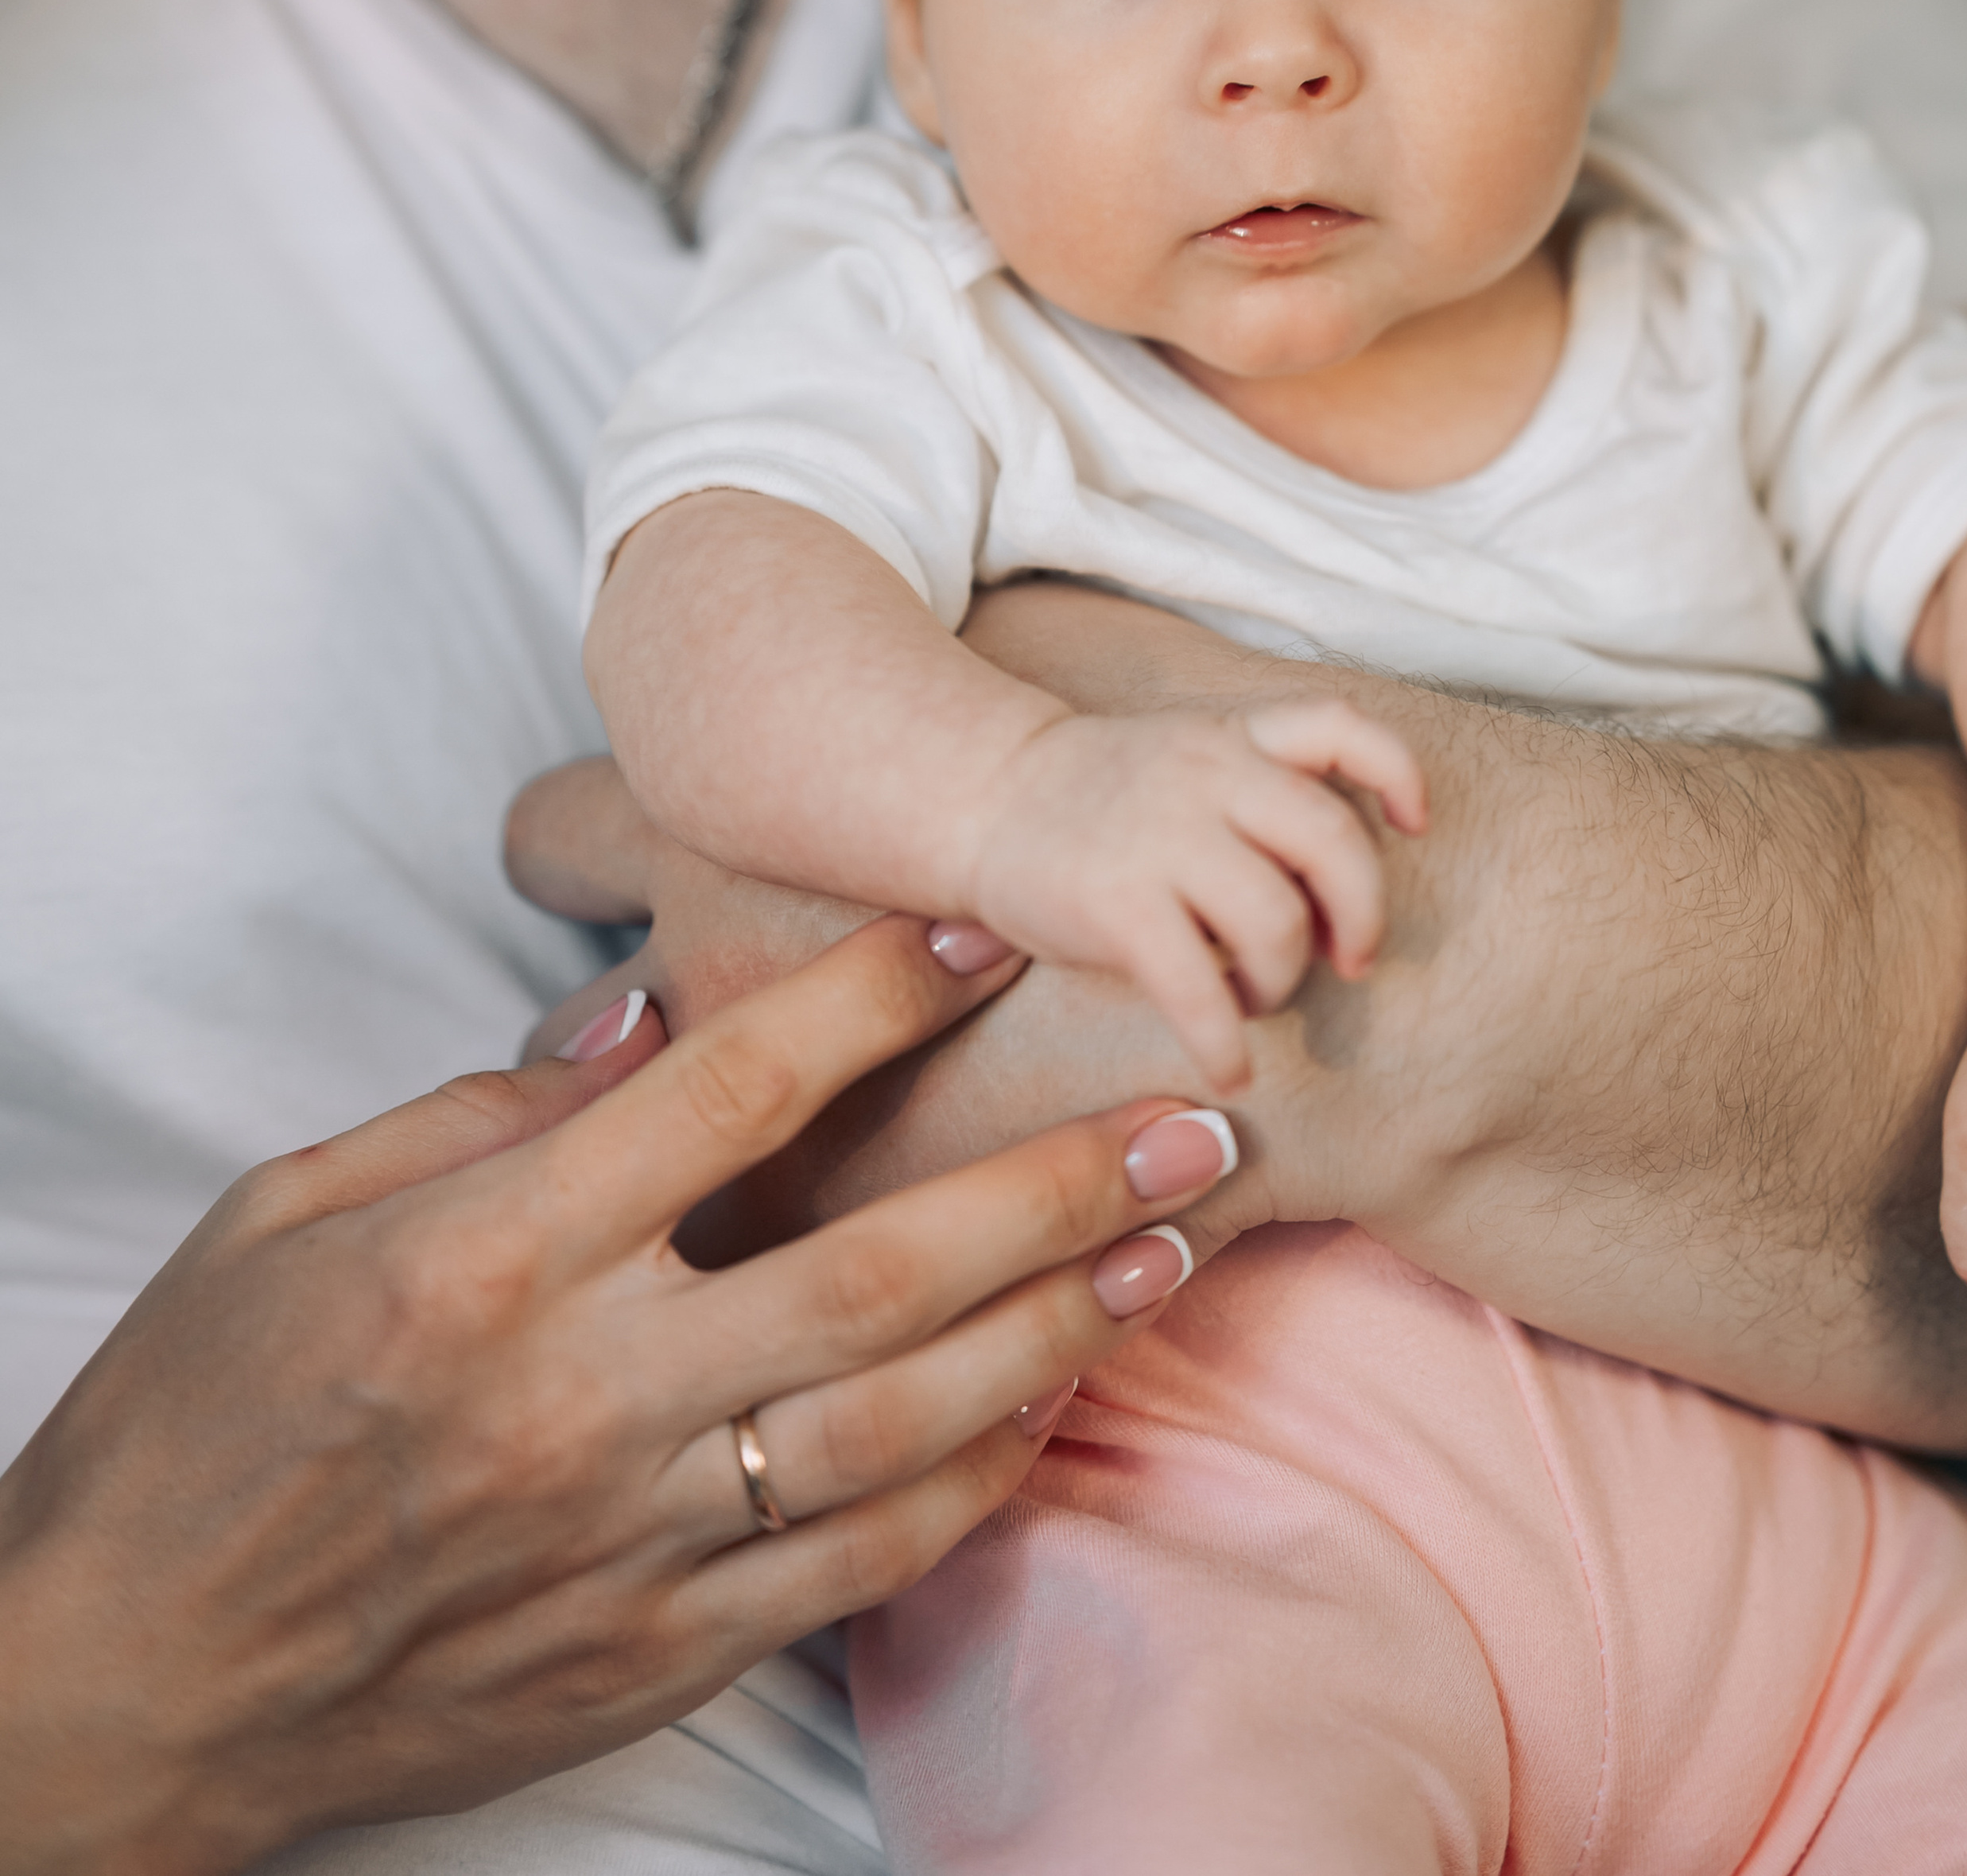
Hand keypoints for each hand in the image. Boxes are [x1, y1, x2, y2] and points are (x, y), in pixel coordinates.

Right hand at [0, 919, 1233, 1875]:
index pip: (729, 1095)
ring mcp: (629, 1538)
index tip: (986, 930)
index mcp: (489, 1258)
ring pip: (901, 1423)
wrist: (122, 1683)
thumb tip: (638, 1022)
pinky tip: (1054, 1410)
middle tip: (1198, 1116)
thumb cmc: (193, 1422)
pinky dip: (973, 1487)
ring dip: (1057, 1329)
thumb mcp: (285, 1212)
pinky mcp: (651, 1652)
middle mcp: (583, 1394)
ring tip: (1172, 1248)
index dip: (876, 998)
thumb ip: (478, 1113)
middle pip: (874, 1266)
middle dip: (1054, 1182)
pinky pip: (855, 1565)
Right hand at [960, 698, 1426, 1094]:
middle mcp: (1206, 774)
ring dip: (1286, 980)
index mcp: (1231, 737)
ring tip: (1257, 997)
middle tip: (1351, 959)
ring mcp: (1160, 836)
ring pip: (1278, 920)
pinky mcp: (1115, 903)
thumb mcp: (1187, 757)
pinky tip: (1228, 1067)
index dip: (1398, 775)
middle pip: (1334, 842)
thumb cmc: (1100, 799)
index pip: (1340, 728)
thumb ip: (1259, 796)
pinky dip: (1227, 1043)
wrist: (979, 795)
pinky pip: (1200, 990)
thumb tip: (1341, 898)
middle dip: (1362, 916)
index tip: (1415, 824)